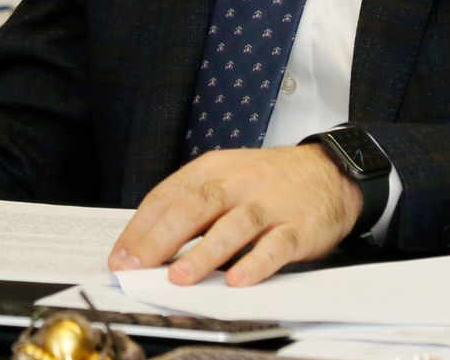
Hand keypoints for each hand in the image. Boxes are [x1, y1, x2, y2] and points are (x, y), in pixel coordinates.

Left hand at [105, 145, 361, 286]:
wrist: (328, 172)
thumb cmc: (266, 182)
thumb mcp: (224, 179)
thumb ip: (190, 208)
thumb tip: (148, 247)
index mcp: (213, 169)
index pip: (168, 195)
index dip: (141, 227)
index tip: (121, 257)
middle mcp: (238, 183)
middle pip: (195, 207)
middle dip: (162, 238)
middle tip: (137, 266)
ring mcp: (269, 204)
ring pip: (234, 226)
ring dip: (205, 253)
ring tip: (180, 278)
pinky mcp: (297, 227)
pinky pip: (276, 245)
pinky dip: (256, 263)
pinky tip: (238, 280)